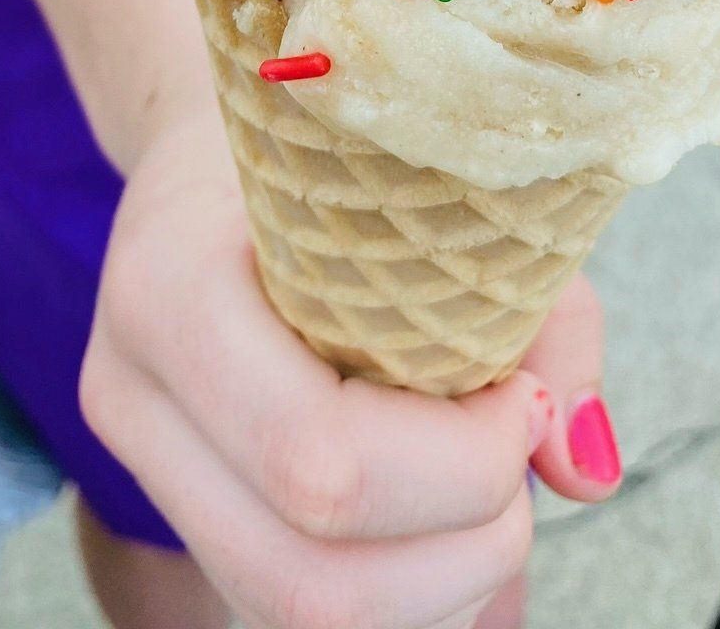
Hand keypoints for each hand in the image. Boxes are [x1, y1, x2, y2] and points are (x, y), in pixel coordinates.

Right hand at [82, 105, 615, 628]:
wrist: (209, 138)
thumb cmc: (333, 147)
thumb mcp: (434, 182)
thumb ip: (534, 316)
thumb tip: (588, 470)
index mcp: (170, 288)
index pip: (315, 454)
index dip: (458, 461)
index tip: (522, 395)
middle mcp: (131, 393)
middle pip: (304, 575)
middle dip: (462, 549)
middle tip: (520, 455)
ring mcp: (144, 465)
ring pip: (294, 616)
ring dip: (440, 587)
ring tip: (490, 486)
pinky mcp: (180, 510)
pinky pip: (291, 609)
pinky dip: (404, 590)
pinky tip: (442, 511)